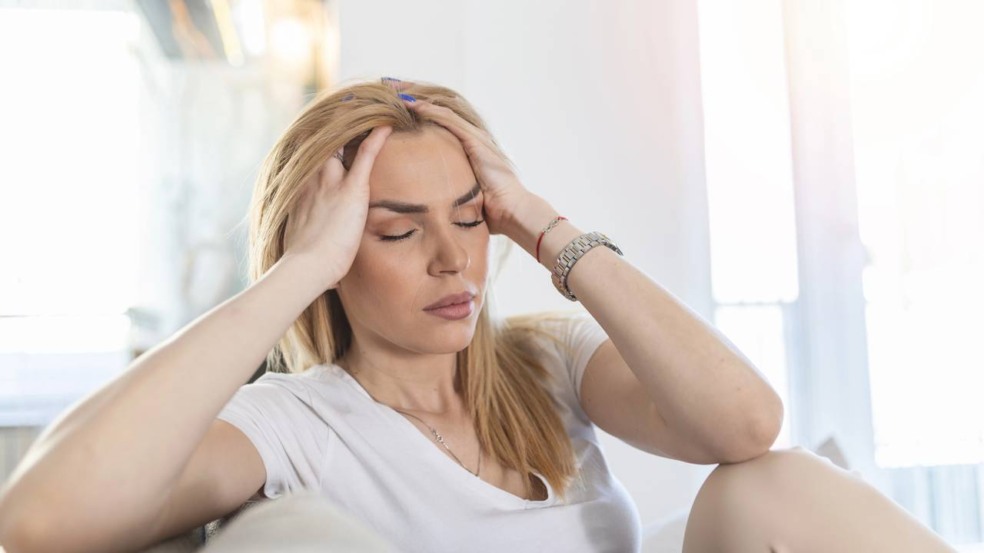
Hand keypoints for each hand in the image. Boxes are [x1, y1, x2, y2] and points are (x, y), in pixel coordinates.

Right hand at [283, 125, 393, 289]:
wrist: (306, 267)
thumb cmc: (305, 265)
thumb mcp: (303, 244)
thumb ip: (311, 240)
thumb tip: (327, 270)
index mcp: (301, 191)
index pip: (312, 158)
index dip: (321, 146)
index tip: (328, 136)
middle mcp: (312, 179)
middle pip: (324, 142)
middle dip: (336, 127)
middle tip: (349, 110)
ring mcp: (330, 182)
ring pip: (343, 142)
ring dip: (356, 127)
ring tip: (371, 110)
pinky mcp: (350, 190)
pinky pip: (366, 156)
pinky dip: (377, 139)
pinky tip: (388, 125)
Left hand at [400, 96, 531, 235]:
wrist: (509, 210)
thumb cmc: (488, 208)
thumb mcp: (461, 192)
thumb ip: (448, 187)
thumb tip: (427, 197)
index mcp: (467, 148)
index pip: (439, 122)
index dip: (419, 112)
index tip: (395, 106)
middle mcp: (471, 137)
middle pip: (439, 110)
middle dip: (415, 98)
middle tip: (392, 88)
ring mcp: (475, 137)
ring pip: (442, 111)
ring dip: (419, 100)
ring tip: (396, 92)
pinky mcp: (475, 141)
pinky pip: (449, 121)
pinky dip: (431, 112)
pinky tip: (414, 106)